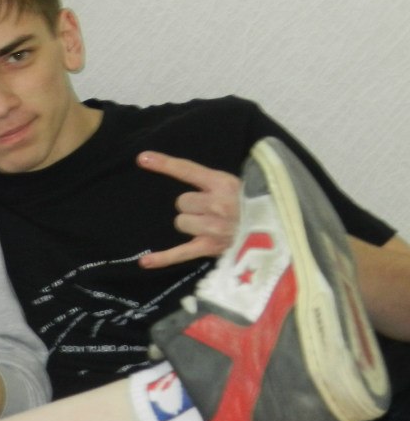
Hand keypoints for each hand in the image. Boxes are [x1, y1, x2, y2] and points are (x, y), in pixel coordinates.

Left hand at [136, 151, 239, 268]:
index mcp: (224, 184)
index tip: (142, 158)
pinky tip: (145, 262)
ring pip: (181, 223)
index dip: (164, 164)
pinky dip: (163, 258)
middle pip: (181, 202)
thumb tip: (168, 166)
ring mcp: (215, 228)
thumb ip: (205, 178)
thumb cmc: (249, 205)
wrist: (278, 231)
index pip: (187, 170)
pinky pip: (181, 253)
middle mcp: (219, 205)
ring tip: (213, 225)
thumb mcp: (233, 184)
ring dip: (192, 225)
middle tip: (212, 210)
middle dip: (192, 206)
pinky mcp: (212, 249)